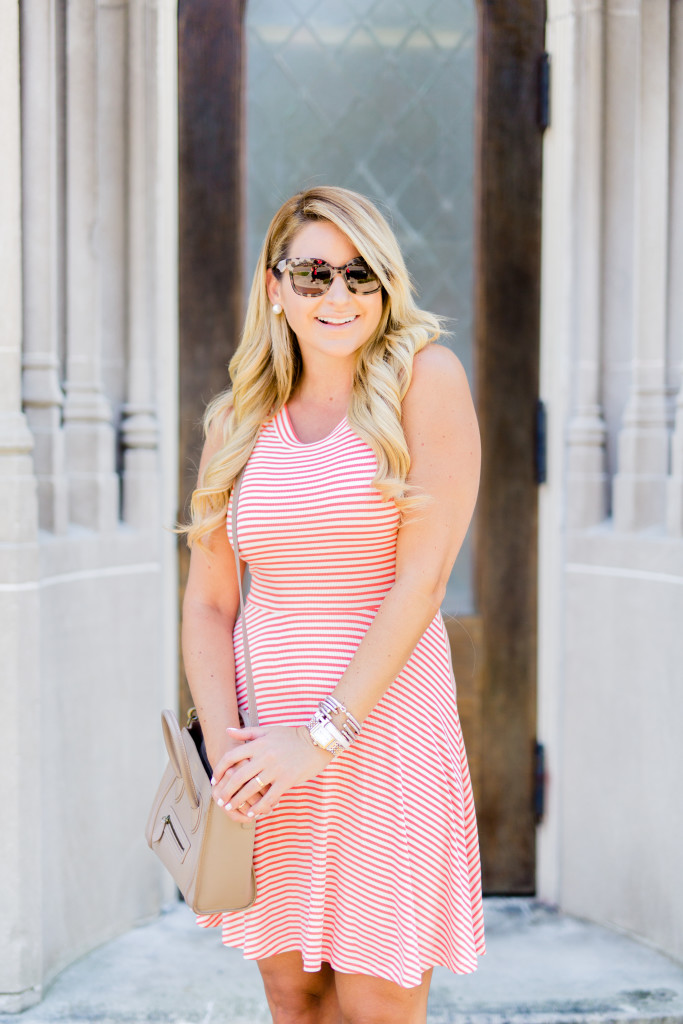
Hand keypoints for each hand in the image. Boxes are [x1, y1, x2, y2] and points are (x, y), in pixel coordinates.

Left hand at [211, 725, 331, 822]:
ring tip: (231, 807)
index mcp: (259, 744)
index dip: (220, 770)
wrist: (317, 742)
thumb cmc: (292, 737)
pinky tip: (252, 813)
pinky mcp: (287, 780)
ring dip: (239, 800)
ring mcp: (276, 769)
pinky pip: (269, 797)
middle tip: (220, 800)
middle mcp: (265, 756)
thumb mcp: (268, 731)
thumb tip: (227, 730)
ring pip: (251, 789)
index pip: (232, 757)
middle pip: (238, 776)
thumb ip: (247, 732)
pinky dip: (259, 807)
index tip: (215, 780)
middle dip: (226, 790)